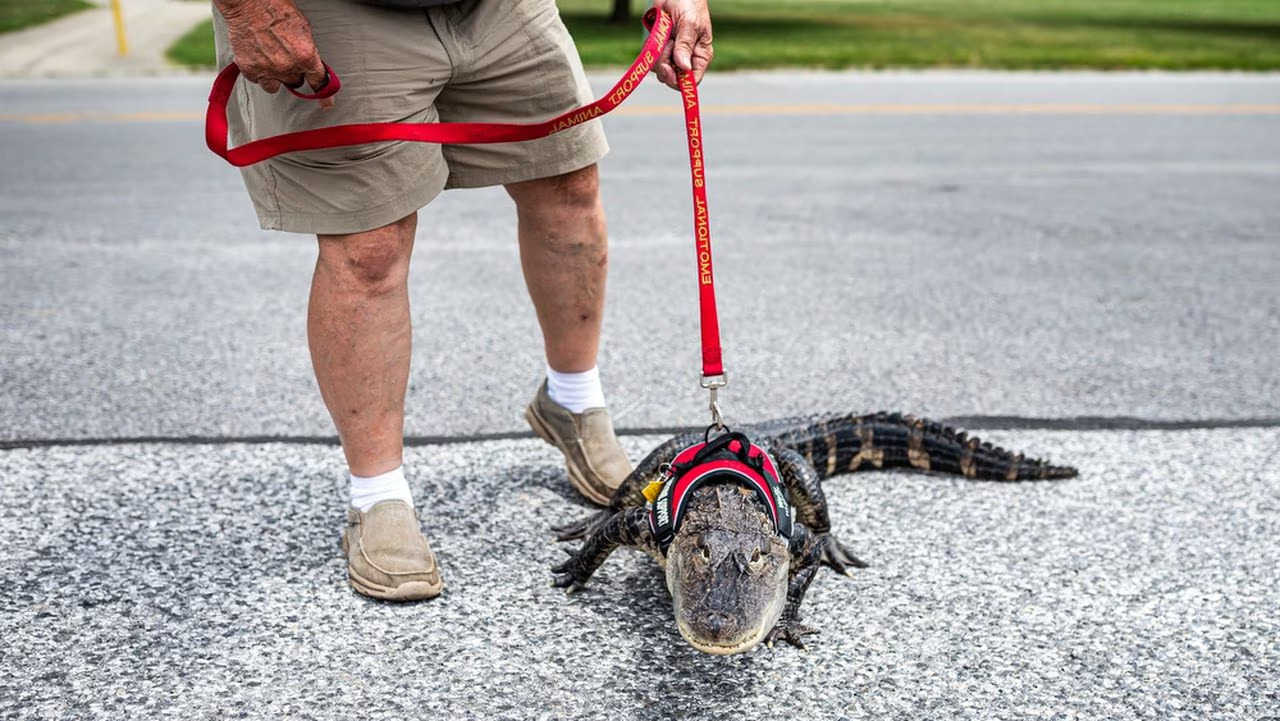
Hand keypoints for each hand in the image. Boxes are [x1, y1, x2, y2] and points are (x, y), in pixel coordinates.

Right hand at [215, 0, 332, 108]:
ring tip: (269, 60)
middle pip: (294, 82)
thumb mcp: (303, 29)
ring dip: (274, 77)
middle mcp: (287, 67)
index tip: (326, 104)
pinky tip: (256, 56)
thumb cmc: (277, 9)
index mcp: (305, 56)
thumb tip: (309, 63)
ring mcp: (267, 70)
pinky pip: (256, 80)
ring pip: (274, 86)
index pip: (319, 82)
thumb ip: (307, 50)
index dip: (324, 95)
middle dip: (292, 72)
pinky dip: (256, 71)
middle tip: (285, 57)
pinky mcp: (249, 69)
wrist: (250, 4)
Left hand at [651, 0, 712, 89]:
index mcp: (699, 56)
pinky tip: (657, 36)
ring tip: (665, 37)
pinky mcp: (659, 49)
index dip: (681, 81)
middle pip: (673, 78)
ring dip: (658, 55)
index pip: (693, 79)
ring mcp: (671, 55)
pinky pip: (650, 59)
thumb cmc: (689, 4)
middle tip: (666, 46)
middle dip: (666, 65)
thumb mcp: (690, 24)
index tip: (671, 71)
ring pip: (659, 70)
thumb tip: (684, 67)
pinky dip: (650, 49)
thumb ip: (685, 46)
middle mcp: (686, 59)